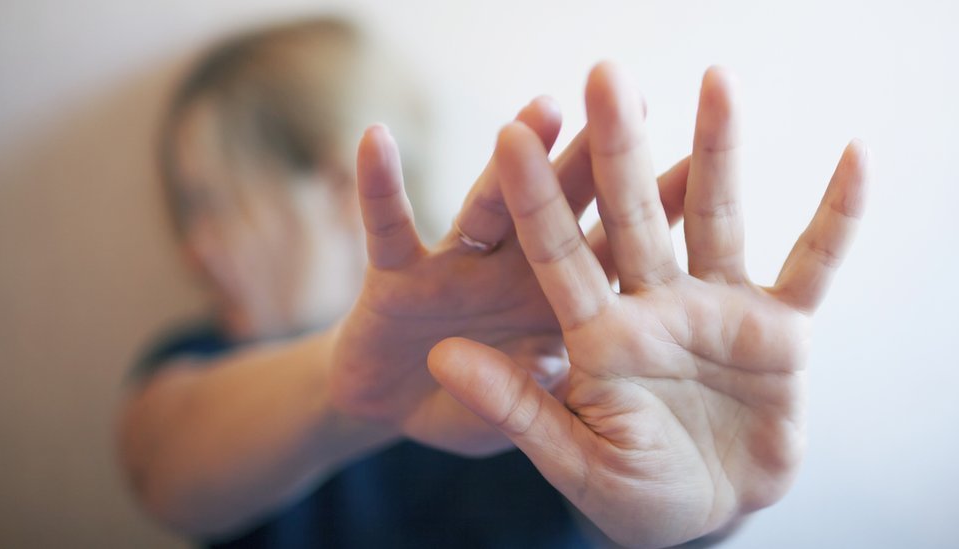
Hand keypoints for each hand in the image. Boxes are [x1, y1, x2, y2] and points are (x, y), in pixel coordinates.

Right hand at [328, 97, 692, 455]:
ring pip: (488, 206)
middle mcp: (514, 271)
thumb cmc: (470, 408)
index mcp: (556, 303)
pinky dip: (378, 188)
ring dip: (512, 161)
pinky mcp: (396, 274)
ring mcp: (456, 267)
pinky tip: (375, 139)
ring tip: (543, 111)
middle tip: (633, 98)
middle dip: (594, 158)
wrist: (393, 413)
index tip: (699, 162)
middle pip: (560, 208)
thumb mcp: (519, 417)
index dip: (652, 209)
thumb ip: (539, 396)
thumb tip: (557, 362)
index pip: (612, 249)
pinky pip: (388, 226)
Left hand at [429, 63, 868, 545]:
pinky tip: (856, 157)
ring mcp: (717, 308)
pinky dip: (838, 216)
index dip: (535, 199)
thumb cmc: (633, 494)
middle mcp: (652, 305)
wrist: (708, 513)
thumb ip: (515, 407)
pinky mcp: (779, 327)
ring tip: (718, 79)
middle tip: (607, 75)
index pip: (557, 255)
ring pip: (716, 217)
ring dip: (718, 151)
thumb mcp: (573, 458)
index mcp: (596, 335)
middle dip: (620, 148)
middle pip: (632, 215)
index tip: (510, 135)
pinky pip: (814, 262)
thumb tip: (441, 356)